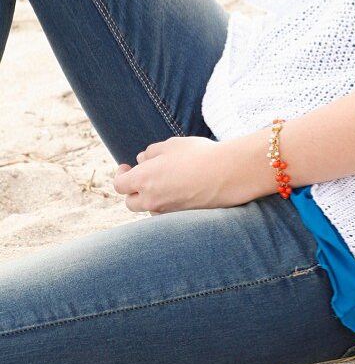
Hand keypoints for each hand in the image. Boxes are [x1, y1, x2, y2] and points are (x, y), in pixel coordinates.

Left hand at [113, 136, 248, 213]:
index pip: (119, 185)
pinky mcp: (180, 219)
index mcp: (143, 180)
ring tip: (165, 181)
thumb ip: (151, 152)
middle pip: (130, 202)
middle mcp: (151, 200)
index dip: (120, 175)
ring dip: (150, 197)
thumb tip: (141, 159)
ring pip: (148, 209)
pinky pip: (165, 214)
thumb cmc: (198, 155)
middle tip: (143, 176)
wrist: (227, 174)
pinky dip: (166, 203)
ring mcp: (166, 212)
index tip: (126, 166)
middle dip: (132, 190)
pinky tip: (179, 190)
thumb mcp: (171, 145)